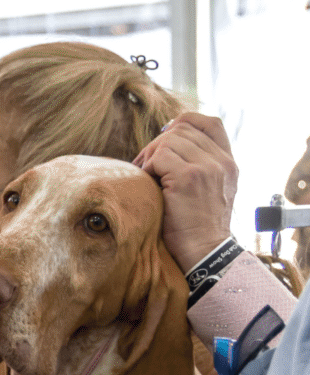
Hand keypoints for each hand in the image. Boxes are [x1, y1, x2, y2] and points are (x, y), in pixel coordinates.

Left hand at [133, 113, 238, 270]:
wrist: (204, 252)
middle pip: (182, 130)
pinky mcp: (189, 177)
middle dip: (158, 145)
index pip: (211, 123)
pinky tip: (148, 184)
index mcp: (228, 163)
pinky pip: (160, 157)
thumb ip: (197, 166)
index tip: (166, 136)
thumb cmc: (195, 226)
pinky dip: (147, 167)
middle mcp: (222, 162)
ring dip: (150, 156)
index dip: (185, 122)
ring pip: (169, 141)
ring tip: (147, 176)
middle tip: (146, 166)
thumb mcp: (206, 191)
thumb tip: (165, 143)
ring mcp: (207, 168)